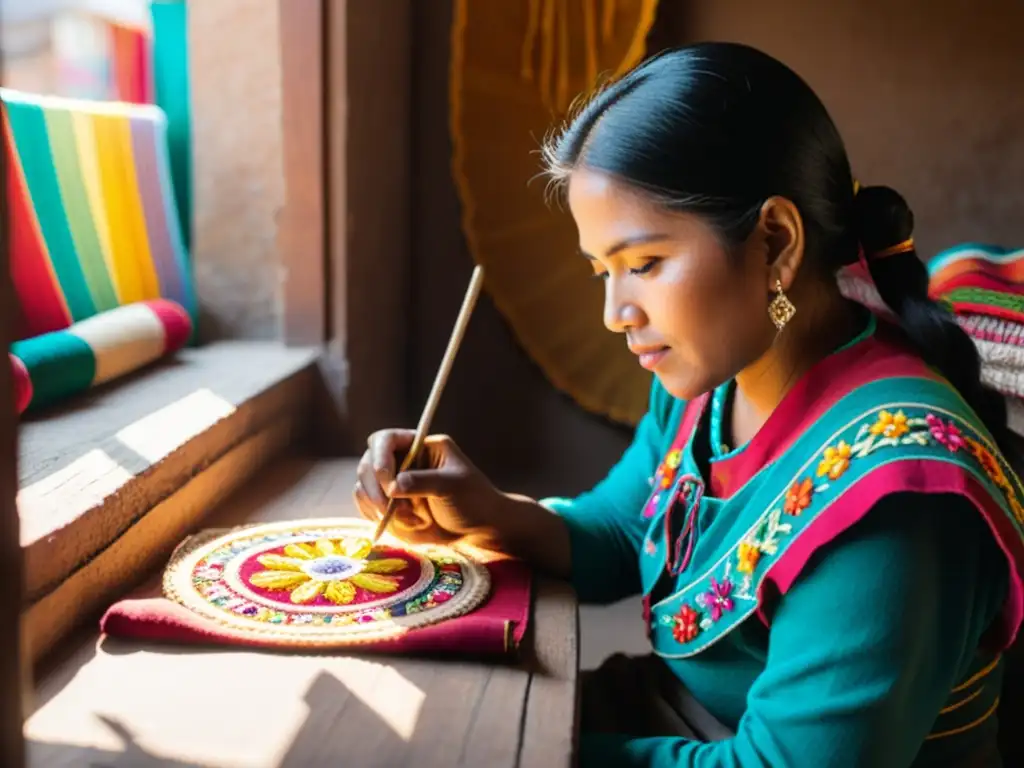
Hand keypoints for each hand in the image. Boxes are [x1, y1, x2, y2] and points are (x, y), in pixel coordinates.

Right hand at [353, 430, 505, 545]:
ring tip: (411, 520)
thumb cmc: (472, 498)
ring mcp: (392, 483)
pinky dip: (376, 516)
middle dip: (377, 489)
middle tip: (392, 509)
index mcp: (418, 446)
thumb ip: (423, 481)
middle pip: (367, 464)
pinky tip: (403, 524)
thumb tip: (393, 486)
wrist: (476, 527)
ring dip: (379, 506)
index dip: (380, 457)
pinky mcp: (388, 505)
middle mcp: (401, 461)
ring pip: (363, 486)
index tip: (388, 483)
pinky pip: (366, 506)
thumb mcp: (452, 485)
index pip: (386, 439)